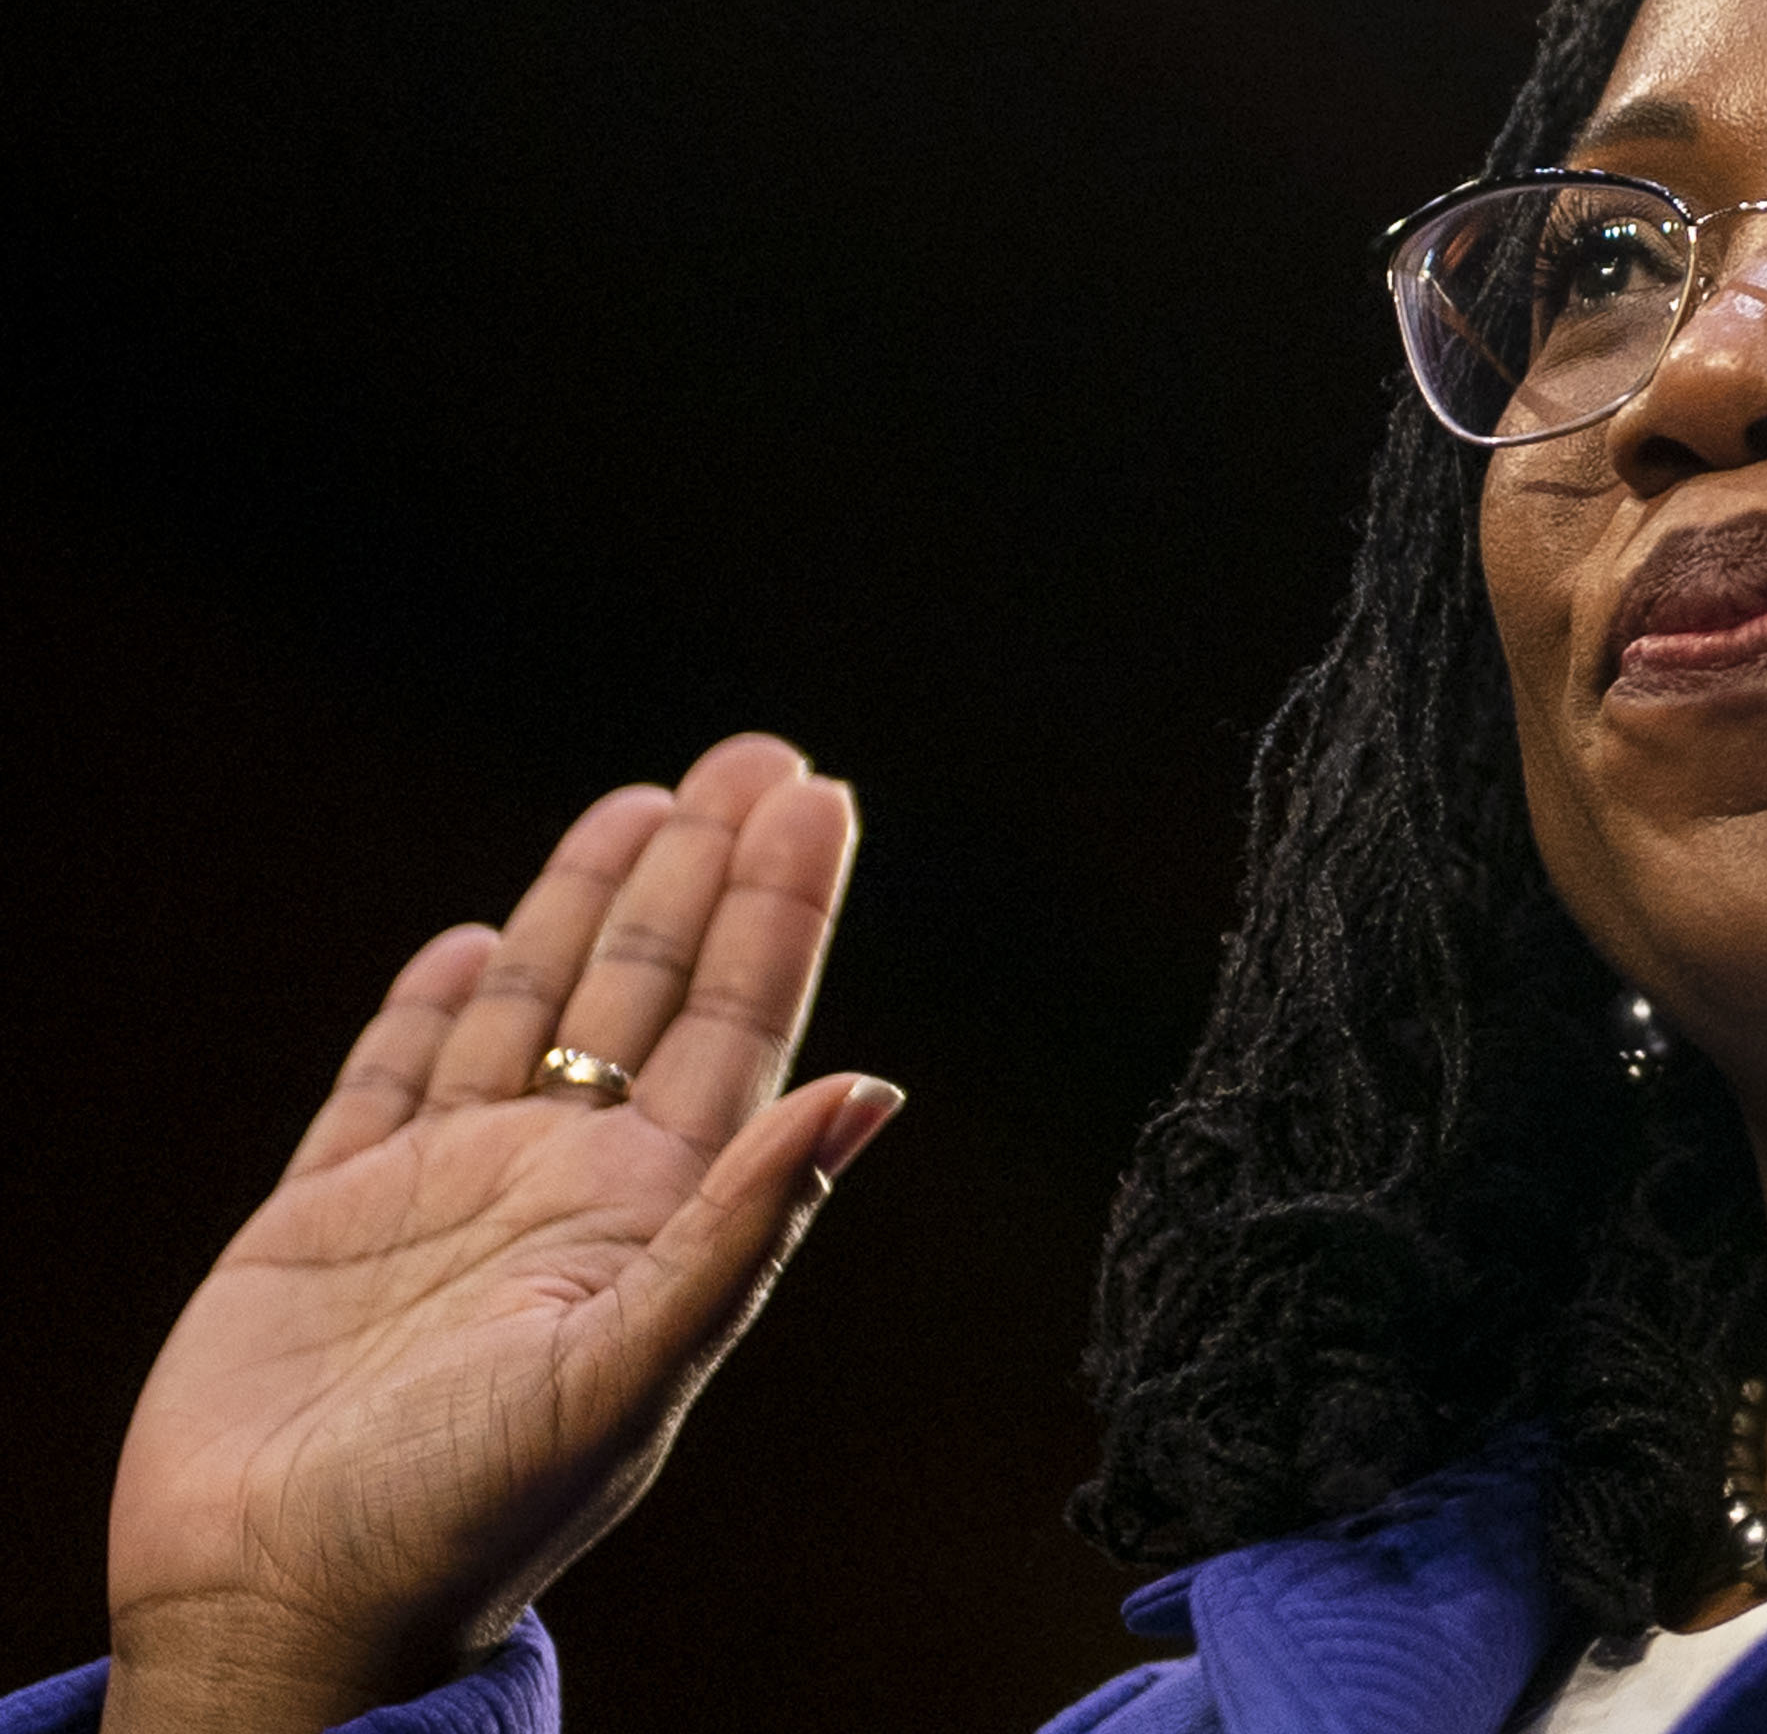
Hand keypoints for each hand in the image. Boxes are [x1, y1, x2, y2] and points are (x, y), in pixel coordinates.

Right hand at [104, 737, 897, 1733]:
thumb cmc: (468, 1520)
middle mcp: (559, 1190)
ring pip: (529, 1016)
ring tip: (639, 802)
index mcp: (647, 1216)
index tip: (818, 794)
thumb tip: (876, 1090)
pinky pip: (387, 1086)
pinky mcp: (323, 1223)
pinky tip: (479, 945)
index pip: (740, 1025)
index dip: (777, 910)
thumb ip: (746, 1229)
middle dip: (698, 873)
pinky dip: (431, 1010)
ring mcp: (442, 1199)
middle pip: (647, 993)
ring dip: (584, 912)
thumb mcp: (630, 1370)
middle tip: (753, 752)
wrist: (289, 1615)